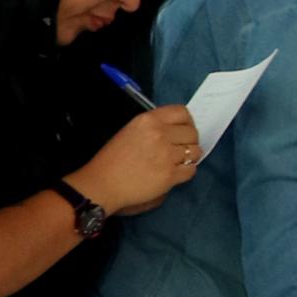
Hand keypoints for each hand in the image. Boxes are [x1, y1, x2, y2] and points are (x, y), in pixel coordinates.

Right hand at [75, 103, 200, 214]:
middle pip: (192, 133)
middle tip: (180, 151)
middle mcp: (160, 134)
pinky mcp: (169, 175)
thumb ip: (153, 127)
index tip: (183, 131)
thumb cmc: (112, 159)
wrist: (102, 184)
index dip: (187, 123)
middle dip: (189, 142)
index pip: (182, 112)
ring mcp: (166, 155)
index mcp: (148, 120)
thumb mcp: (130, 131)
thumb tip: (177, 133)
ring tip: (178, 162)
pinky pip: (191, 170)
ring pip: (195, 152)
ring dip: (189, 157)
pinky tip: (175, 173)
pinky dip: (186, 172)